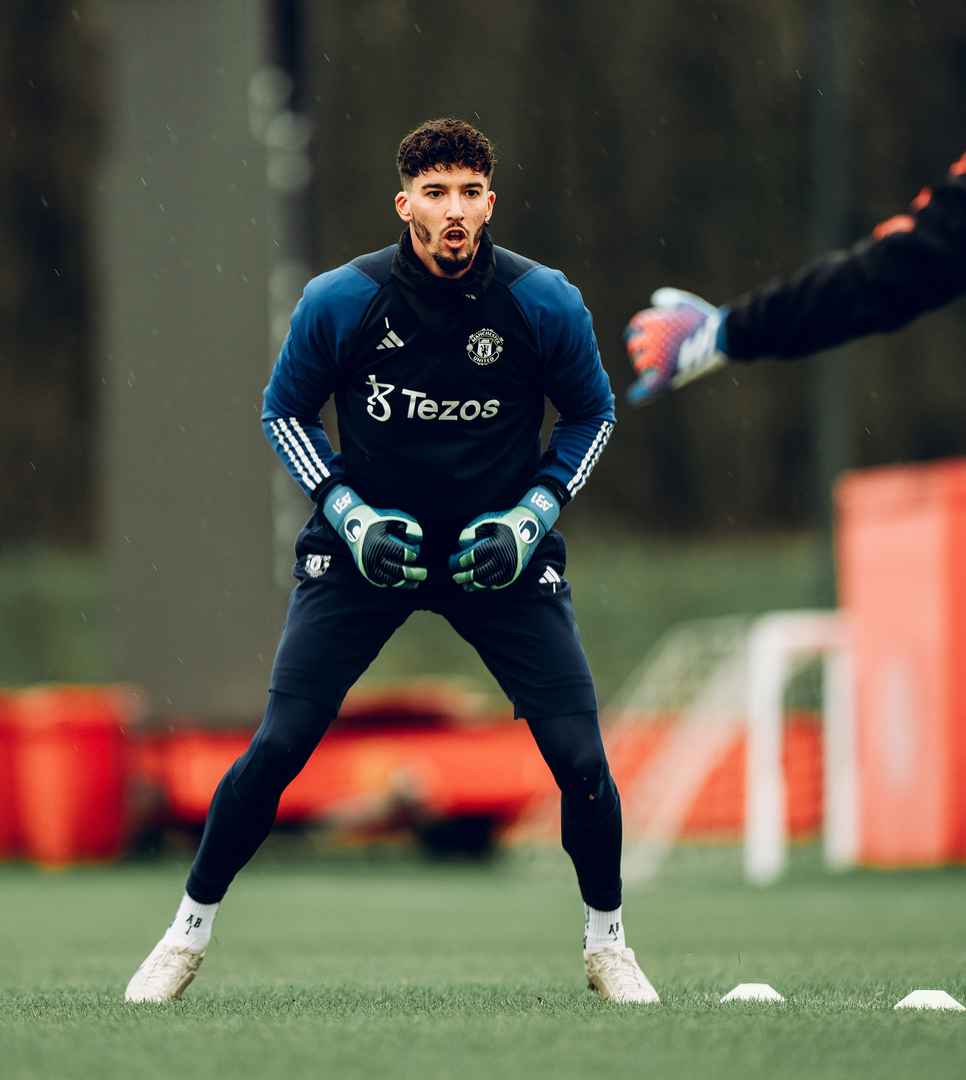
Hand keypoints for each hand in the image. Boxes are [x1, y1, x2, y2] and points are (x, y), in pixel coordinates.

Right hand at [321, 484, 425, 587]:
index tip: (415, 553)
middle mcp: (373, 556)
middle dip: (414, 573)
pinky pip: (382, 581)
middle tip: (424, 573)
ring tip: (416, 583)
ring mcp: (368, 566)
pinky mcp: (366, 571)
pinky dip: (394, 583)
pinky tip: (404, 582)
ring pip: (390, 580)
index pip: (401, 553)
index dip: (412, 554)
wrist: (352, 525)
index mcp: (380, 542)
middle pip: (397, 570)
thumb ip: (411, 526)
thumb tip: (419, 540)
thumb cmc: (379, 519)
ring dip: (405, 583)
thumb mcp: (396, 516)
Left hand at [449, 486, 559, 590]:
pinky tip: (479, 586)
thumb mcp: (488, 521)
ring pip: (489, 581)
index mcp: (496, 546)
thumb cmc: (506, 521)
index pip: (475, 557)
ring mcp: (510, 567)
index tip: (456, 562)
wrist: (531, 526)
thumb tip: (460, 544)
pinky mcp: (515, 572)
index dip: (463, 561)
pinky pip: (499, 583)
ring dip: (475, 585)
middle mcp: (503, 559)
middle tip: (455, 577)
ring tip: (465, 586)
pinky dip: (488, 586)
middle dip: (465, 577)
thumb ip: (472, 530)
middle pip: (480, 572)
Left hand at [624, 287, 726, 404]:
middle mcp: (651, 339)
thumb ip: (669, 299)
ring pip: (641, 364)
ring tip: (655, 367)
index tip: (642, 336)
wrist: (721, 337)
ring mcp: (657, 358)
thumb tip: (655, 300)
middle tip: (650, 353)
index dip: (638, 332)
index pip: (636, 327)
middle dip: (639, 349)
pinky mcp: (666, 375)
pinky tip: (633, 397)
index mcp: (653, 322)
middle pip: (634, 345)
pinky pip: (647, 387)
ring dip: (645, 365)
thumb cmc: (706, 319)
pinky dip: (640, 393)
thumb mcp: (686, 303)